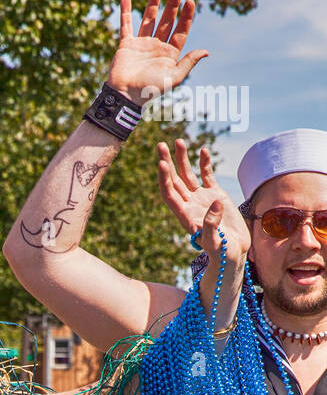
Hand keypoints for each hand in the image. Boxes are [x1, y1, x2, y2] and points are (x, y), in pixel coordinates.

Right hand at [108, 0, 207, 104]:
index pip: (181, 31)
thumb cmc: (150, 90)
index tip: (190, 2)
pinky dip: (126, 12)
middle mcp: (157, 47)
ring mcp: (141, 44)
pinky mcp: (127, 45)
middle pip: (167, 21)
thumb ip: (188, 63)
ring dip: (153, 3)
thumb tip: (206, 52)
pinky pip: (126, 25)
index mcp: (169, 54)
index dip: (186, 17)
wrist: (126, 96)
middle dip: (172, 5)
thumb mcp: (174, 78)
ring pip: (149, 19)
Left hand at [158, 140, 250, 265]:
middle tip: (160, 145)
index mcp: (185, 216)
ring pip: (188, 175)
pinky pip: (207, 176)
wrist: (233, 254)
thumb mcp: (216, 243)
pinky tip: (202, 150)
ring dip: (182, 159)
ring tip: (178, 141)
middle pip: (174, 181)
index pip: (169, 194)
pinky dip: (204, 163)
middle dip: (167, 163)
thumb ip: (212, 225)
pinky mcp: (215, 195)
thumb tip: (216, 203)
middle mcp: (190, 205)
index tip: (162, 164)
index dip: (164, 179)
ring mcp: (201, 199)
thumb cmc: (222, 253)